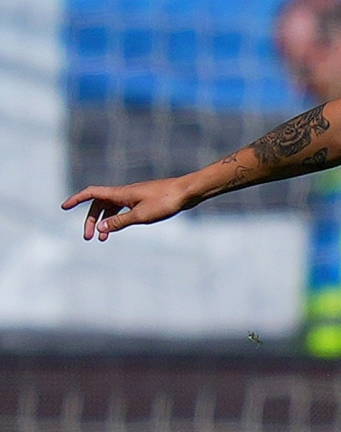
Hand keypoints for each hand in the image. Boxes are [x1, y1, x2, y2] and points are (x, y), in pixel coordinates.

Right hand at [64, 176, 196, 239]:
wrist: (187, 192)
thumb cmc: (165, 202)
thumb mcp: (141, 216)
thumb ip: (120, 222)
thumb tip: (100, 229)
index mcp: (120, 193)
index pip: (92, 193)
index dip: (76, 199)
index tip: (64, 207)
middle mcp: (124, 193)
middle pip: (99, 205)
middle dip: (90, 220)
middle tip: (87, 237)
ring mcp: (133, 196)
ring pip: (111, 208)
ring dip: (104, 222)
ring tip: (102, 239)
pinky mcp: (143, 201)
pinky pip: (123, 209)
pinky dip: (116, 219)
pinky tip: (118, 229)